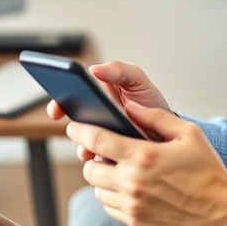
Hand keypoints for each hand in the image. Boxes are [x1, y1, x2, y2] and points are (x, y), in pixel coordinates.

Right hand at [46, 61, 170, 161]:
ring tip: (90, 144)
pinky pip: (95, 156)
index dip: (60, 100)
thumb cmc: (150, 102)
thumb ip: (119, 71)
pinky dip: (96, 157)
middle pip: (73, 117)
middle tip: (73, 127)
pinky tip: (104, 156)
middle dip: (69, 124)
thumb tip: (95, 69)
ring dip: (83, 142)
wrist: (170, 132)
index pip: (71, 94)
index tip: (57, 108)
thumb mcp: (137, 81)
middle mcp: (94, 114)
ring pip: (81, 139)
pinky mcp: (107, 153)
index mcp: (98, 93)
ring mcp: (100, 135)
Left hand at [65, 100, 226, 225]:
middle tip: (106, 152)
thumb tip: (129, 107)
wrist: (223, 212)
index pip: (96, 140)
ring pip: (97, 189)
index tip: (75, 126)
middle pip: (89, 168)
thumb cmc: (209, 172)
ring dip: (103, 178)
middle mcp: (133, 182)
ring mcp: (132, 206)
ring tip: (122, 170)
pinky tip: (130, 188)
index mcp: (143, 156)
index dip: (80, 130)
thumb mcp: (188, 133)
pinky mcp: (135, 222)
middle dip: (92, 157)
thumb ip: (155, 117)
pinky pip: (108, 207)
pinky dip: (113, 196)